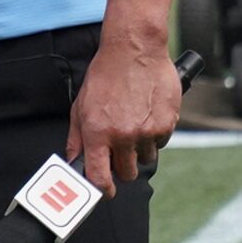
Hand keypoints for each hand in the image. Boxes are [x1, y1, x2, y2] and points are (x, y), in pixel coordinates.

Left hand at [64, 36, 181, 197]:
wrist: (134, 50)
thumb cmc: (105, 76)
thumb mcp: (80, 107)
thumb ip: (77, 138)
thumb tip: (73, 162)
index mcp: (99, 132)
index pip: (100, 177)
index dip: (103, 189)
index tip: (105, 191)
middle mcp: (124, 135)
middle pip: (126, 173)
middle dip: (122, 167)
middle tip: (119, 153)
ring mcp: (148, 130)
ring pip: (145, 159)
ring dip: (139, 150)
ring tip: (133, 126)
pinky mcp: (167, 122)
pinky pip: (161, 142)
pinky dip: (154, 135)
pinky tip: (146, 116)